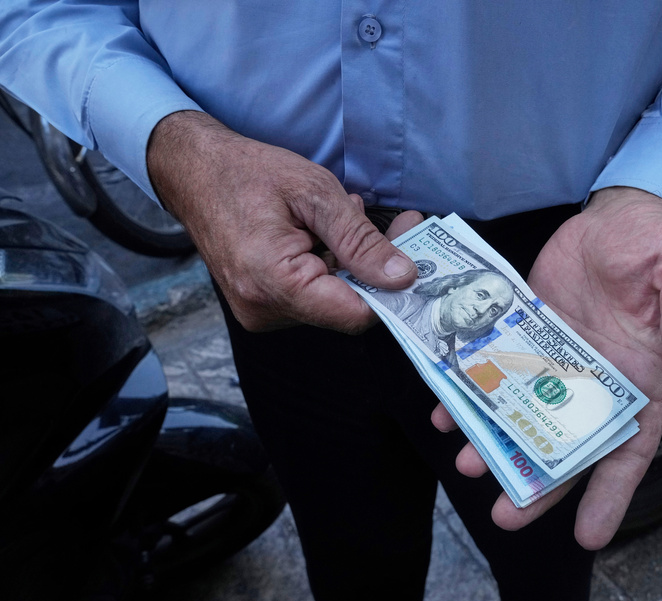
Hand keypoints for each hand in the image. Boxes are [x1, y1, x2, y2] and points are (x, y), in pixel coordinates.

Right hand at [146, 110, 418, 331]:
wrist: (192, 172)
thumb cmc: (248, 173)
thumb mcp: (315, 193)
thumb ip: (360, 241)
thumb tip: (402, 277)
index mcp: (274, 281)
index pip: (355, 314)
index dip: (392, 291)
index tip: (416, 257)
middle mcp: (264, 309)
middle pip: (347, 308)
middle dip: (377, 268)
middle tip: (399, 224)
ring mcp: (261, 312)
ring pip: (334, 302)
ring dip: (353, 263)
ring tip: (343, 217)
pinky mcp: (263, 307)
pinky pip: (314, 297)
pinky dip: (330, 267)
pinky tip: (323, 234)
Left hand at [432, 186, 661, 548]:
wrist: (619, 211)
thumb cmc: (660, 241)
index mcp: (642, 377)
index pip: (631, 447)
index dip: (611, 492)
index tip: (589, 536)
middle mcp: (596, 381)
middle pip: (568, 445)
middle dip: (540, 485)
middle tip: (506, 514)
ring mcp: (557, 361)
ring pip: (525, 414)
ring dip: (496, 442)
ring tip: (467, 463)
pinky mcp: (525, 334)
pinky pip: (496, 370)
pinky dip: (470, 392)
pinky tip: (445, 409)